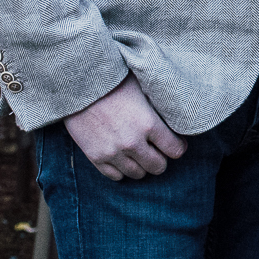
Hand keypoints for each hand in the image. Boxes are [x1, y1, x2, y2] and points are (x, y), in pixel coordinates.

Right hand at [63, 75, 186, 180]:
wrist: (80, 86)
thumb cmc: (116, 82)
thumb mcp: (145, 91)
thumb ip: (159, 109)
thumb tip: (177, 116)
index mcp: (149, 124)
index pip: (176, 150)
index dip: (178, 147)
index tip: (175, 143)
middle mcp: (132, 143)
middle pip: (158, 167)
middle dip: (161, 159)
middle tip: (158, 151)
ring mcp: (113, 152)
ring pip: (137, 174)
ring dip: (142, 166)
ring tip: (140, 155)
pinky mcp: (95, 157)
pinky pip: (115, 176)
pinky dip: (122, 170)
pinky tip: (123, 158)